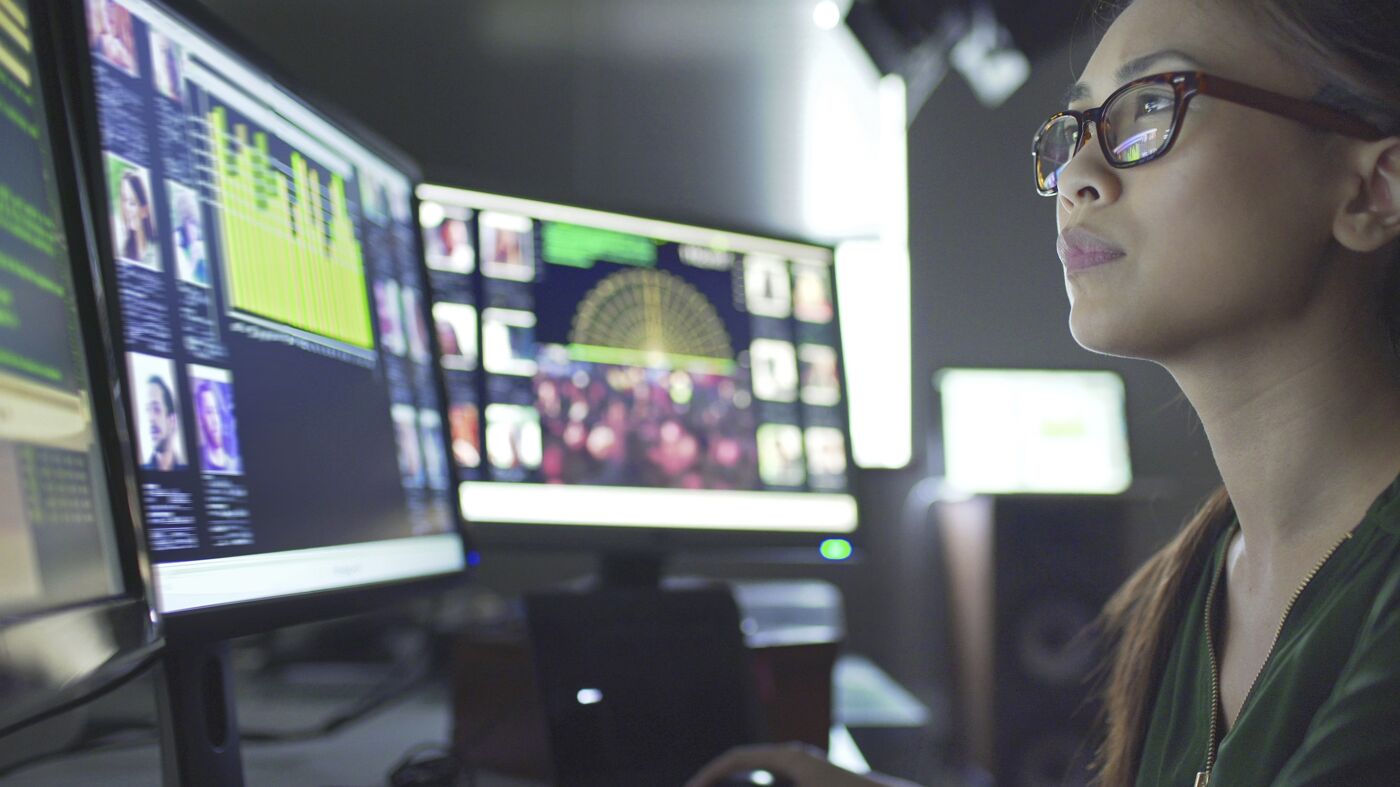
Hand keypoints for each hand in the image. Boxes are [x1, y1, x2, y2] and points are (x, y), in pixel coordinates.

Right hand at [684, 743, 899, 786]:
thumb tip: (729, 770)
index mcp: (788, 757)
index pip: (735, 758)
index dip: (709, 774)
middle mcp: (795, 758)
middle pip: (745, 767)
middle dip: (720, 782)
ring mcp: (805, 770)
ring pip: (761, 778)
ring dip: (741, 785)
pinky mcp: (812, 782)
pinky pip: (775, 784)